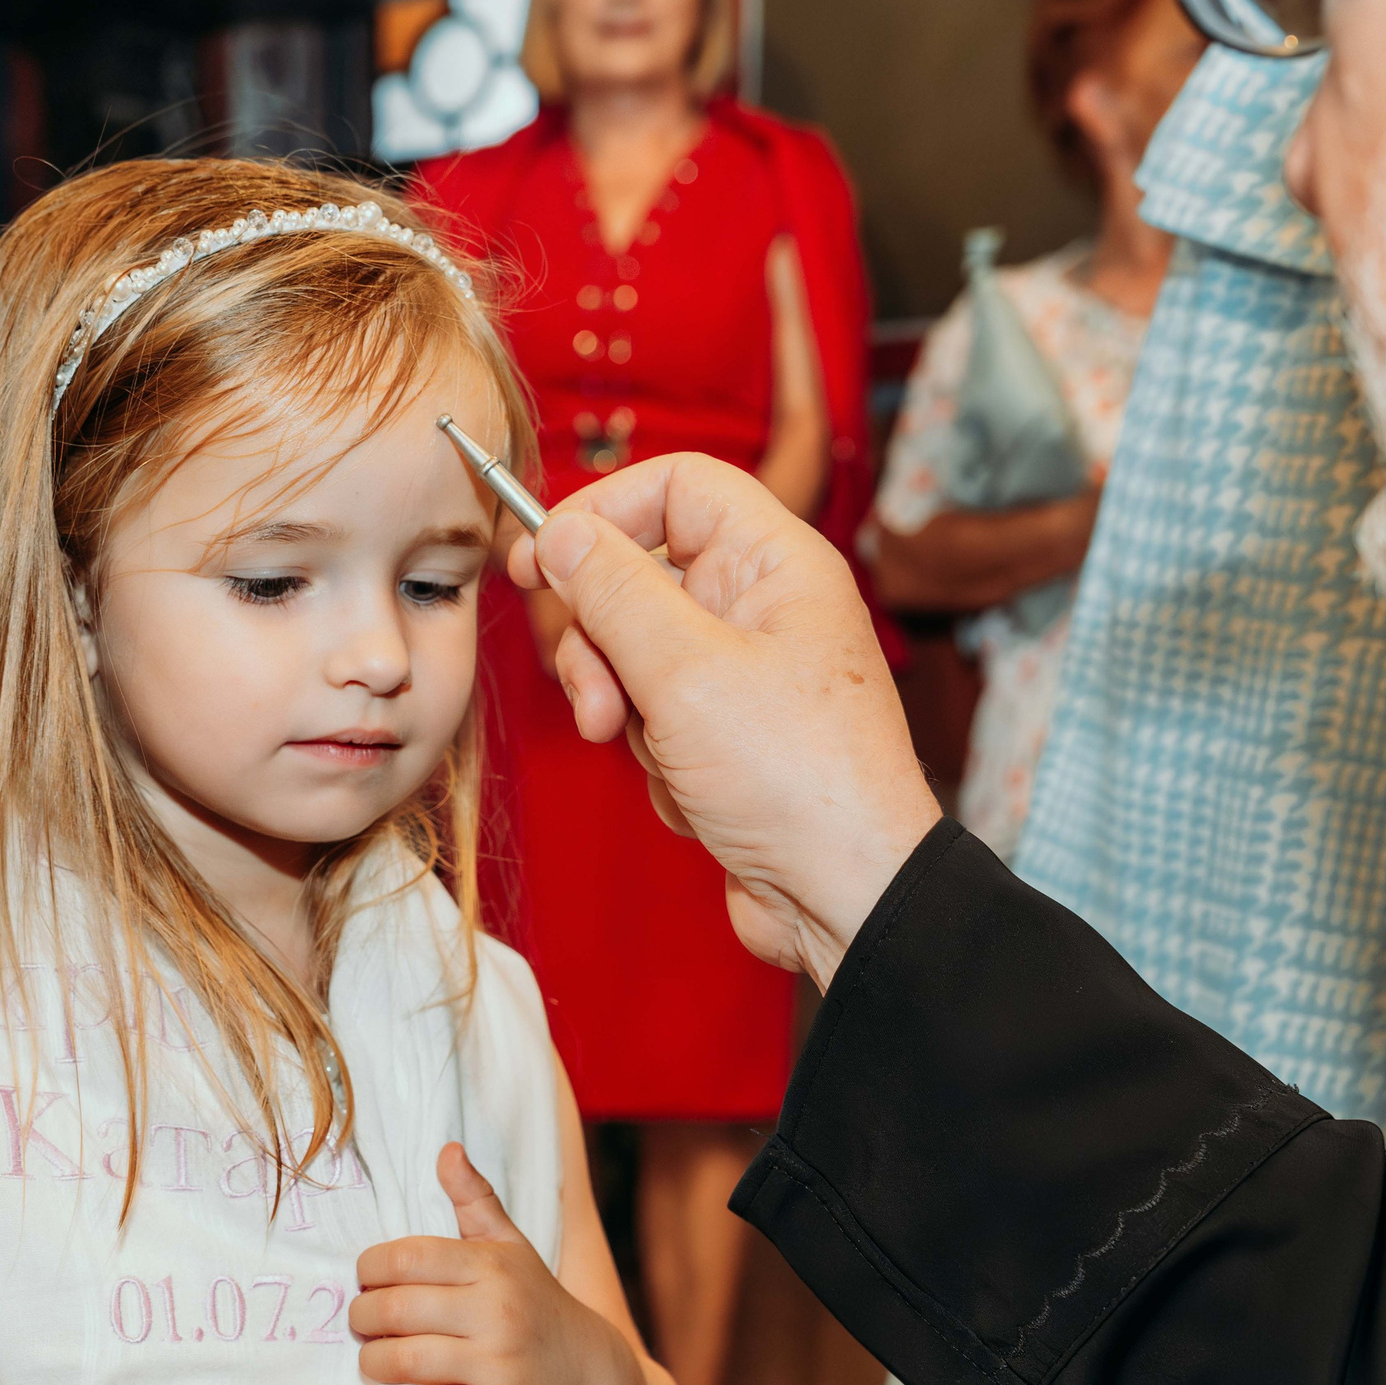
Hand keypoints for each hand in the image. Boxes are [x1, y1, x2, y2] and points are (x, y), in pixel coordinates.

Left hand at [351, 1144, 647, 1384]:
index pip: (404, 1258)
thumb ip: (474, 1199)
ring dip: (374, 1365)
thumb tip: (447, 1150)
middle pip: (394, 1310)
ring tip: (374, 1361)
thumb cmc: (534, 1303)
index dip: (367, 1270)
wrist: (590, 1374)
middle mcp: (496, 1311)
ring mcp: (500, 1364)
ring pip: (405, 1362)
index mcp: (490, 1266)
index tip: (366, 1282)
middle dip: (361, 1320)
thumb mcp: (510, 1245)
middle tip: (362, 1325)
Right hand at [506, 453, 942, 986]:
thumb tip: (559, 534)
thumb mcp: (684, 672)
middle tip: (596, 696)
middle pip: (638, 575)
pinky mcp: (726, 737)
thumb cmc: (798, 780)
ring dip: (623, 708)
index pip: (675, 487)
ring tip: (649, 753)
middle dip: (599, 639)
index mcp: (774, 563)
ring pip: (634, 654)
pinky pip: (653, 718)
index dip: (601, 512)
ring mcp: (743, 674)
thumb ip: (612, 592)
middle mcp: (761, 607)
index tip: (538, 561)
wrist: (847, 897)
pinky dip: (655, 756)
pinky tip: (693, 794)